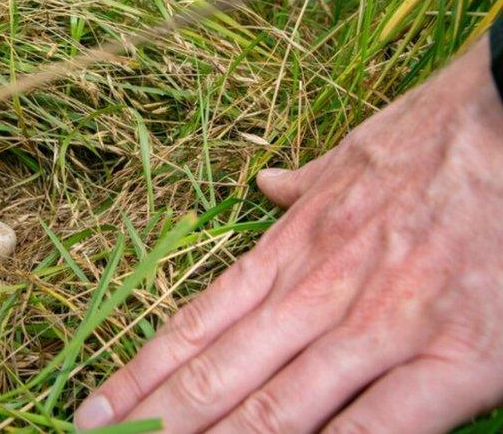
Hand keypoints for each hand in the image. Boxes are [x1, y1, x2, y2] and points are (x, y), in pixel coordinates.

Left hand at [76, 36, 502, 432]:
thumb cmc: (432, 142)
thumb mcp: (349, 158)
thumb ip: (301, 185)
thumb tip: (264, 183)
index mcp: (291, 252)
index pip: (196, 326)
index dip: (140, 374)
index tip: (94, 408)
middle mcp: (318, 296)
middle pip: (220, 376)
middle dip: (159, 422)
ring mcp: (380, 330)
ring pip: (280, 409)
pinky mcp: (453, 361)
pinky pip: (377, 427)